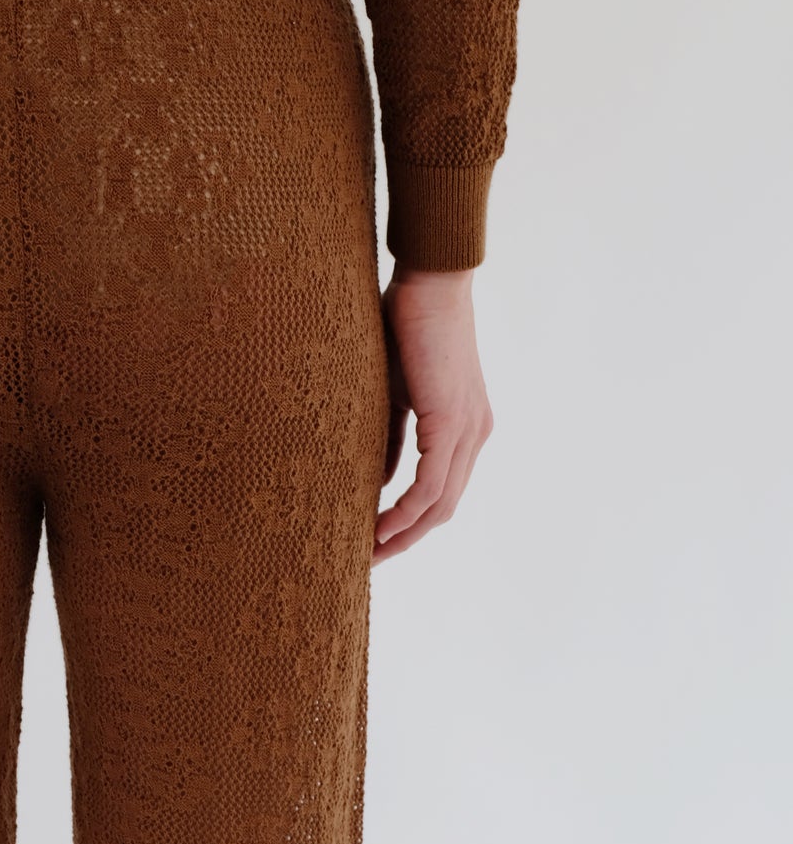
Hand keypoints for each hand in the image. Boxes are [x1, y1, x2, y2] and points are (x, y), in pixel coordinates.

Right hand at [373, 266, 492, 562]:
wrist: (430, 283)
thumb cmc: (406, 326)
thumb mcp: (395, 394)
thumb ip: (392, 438)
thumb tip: (380, 482)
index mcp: (465, 427)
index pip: (442, 492)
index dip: (410, 523)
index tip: (374, 540)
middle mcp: (475, 434)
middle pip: (445, 508)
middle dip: (406, 539)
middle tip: (368, 560)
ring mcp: (468, 429)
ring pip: (441, 503)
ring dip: (404, 533)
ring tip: (368, 552)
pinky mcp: (452, 421)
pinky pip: (431, 483)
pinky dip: (406, 509)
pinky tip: (380, 524)